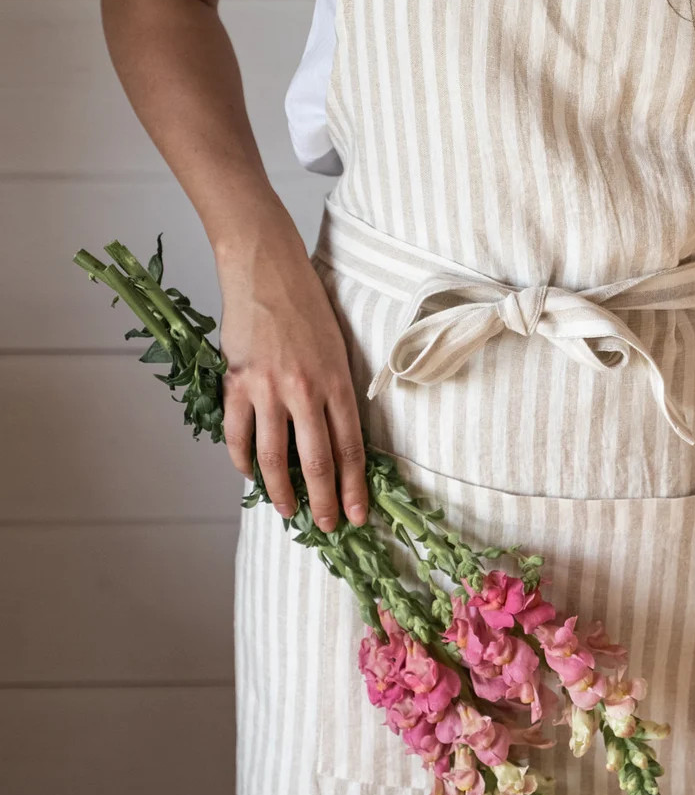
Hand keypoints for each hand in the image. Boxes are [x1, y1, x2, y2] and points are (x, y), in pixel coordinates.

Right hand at [215, 213, 367, 531]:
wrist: (267, 268)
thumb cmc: (308, 305)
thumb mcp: (338, 348)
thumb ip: (337, 392)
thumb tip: (336, 438)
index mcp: (338, 382)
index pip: (350, 449)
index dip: (354, 488)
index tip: (358, 514)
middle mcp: (306, 391)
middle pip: (316, 462)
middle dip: (325, 501)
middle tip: (329, 527)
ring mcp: (268, 388)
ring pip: (274, 457)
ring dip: (282, 491)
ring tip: (289, 512)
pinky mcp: (236, 382)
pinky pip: (237, 435)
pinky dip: (242, 461)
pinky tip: (250, 476)